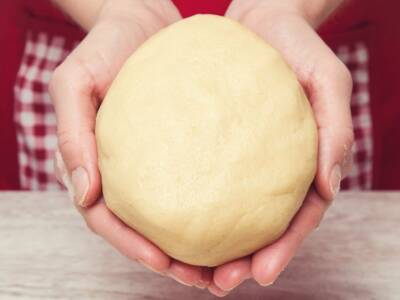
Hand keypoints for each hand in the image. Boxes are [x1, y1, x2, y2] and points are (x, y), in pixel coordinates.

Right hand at [50, 0, 210, 288]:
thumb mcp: (74, 82)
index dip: (132, 245)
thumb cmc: (104, 48)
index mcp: (94, 164)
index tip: (164, 263)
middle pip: (143, 228)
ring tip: (227, 265)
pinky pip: (196, 182)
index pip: (106, 219)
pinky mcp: (181, 148)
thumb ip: (73, 134)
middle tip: (205, 279)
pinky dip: (213, 207)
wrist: (142, 21)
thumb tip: (84, 194)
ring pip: (172, 215)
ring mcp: (154, 162)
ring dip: (195, 245)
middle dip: (170, 260)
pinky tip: (237, 219)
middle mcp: (125, 171)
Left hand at [206, 1, 353, 295]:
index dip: (281, 249)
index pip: (297, 218)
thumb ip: (334, 129)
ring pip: (229, 211)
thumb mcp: (328, 80)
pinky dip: (190, 202)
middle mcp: (271, 169)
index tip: (260, 274)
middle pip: (260, 226)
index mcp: (302, 165)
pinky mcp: (214, 142)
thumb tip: (331, 186)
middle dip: (242, 260)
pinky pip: (202, 175)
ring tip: (188, 268)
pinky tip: (170, 217)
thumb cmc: (298, 48)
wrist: (260, 21)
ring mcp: (242, 159)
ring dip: (212, 244)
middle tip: (217, 282)